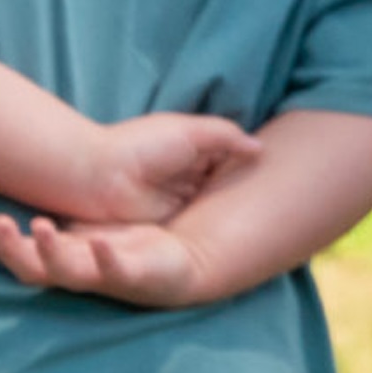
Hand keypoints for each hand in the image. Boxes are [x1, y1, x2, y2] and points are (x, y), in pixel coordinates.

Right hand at [0, 211, 218, 307]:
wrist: (184, 266)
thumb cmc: (133, 247)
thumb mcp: (93, 231)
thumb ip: (68, 212)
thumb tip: (37, 173)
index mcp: (64, 260)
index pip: (19, 256)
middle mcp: (77, 272)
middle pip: (32, 269)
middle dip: (10, 249)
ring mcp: (105, 276)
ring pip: (68, 273)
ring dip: (51, 252)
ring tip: (40, 225)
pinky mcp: (137, 277)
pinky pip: (118, 271)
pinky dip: (106, 259)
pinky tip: (99, 242)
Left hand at [73, 111, 259, 222]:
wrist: (99, 175)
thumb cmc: (141, 148)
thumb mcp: (192, 133)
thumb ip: (226, 136)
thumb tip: (260, 149)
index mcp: (191, 153)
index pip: (225, 164)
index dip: (243, 172)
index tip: (272, 179)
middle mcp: (183, 180)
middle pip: (217, 188)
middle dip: (236, 195)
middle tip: (271, 206)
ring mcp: (172, 204)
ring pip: (204, 210)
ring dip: (222, 215)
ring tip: (256, 226)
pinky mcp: (162, 227)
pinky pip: (188, 231)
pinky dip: (202, 232)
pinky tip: (222, 239)